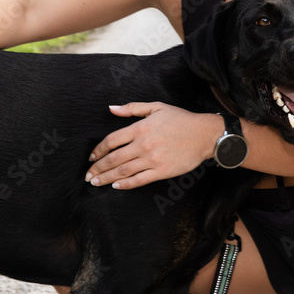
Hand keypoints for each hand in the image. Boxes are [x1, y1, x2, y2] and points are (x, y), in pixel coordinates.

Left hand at [86, 103, 221, 189]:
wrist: (204, 134)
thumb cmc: (181, 119)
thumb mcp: (156, 107)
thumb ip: (132, 108)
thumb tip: (112, 108)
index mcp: (140, 128)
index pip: (111, 141)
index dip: (98, 150)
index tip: (91, 157)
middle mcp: (143, 145)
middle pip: (113, 159)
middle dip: (98, 168)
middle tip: (88, 176)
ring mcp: (152, 159)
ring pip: (123, 171)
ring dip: (106, 178)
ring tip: (96, 183)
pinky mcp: (162, 171)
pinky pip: (139, 180)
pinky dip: (125, 184)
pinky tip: (116, 186)